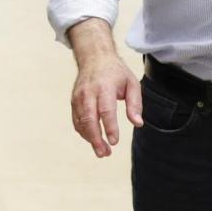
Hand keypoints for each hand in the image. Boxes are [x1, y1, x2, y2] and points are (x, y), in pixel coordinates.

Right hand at [66, 19, 142, 157]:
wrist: (94, 57)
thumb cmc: (116, 72)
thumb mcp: (132, 83)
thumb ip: (135, 104)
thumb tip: (138, 123)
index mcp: (105, 87)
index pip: (106, 110)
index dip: (109, 127)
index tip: (115, 142)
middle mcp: (88, 92)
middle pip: (89, 119)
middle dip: (96, 138)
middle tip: (105, 153)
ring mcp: (78, 97)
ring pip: (80, 122)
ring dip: (90, 139)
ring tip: (102, 152)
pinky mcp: (73, 101)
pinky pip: (76, 120)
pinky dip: (84, 132)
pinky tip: (93, 139)